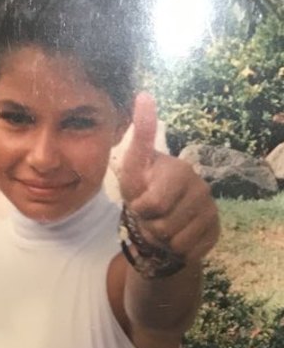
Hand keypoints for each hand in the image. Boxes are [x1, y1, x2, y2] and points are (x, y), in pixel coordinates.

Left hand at [118, 92, 219, 264]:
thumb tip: (144, 96)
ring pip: (172, 240)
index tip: (141, 180)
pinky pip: (186, 251)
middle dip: (147, 224)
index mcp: (178, 169)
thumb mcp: (133, 169)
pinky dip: (175, 249)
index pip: (152, 198)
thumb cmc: (144, 190)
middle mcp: (199, 186)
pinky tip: (176, 235)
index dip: (140, 203)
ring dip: (159, 239)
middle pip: (159, 223)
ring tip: (162, 225)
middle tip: (149, 215)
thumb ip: (139, 139)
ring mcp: (209, 209)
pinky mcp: (214, 231)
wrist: (164, 221)